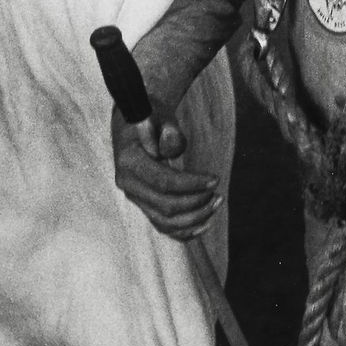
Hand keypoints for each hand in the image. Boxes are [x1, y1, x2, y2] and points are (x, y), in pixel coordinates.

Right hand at [111, 104, 220, 240]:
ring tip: (216, 203)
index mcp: (128, 161)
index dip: (192, 184)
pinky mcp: (143, 204)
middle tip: (218, 193)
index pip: (163, 182)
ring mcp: (134, 197)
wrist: (137, 123)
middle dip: (196, 202)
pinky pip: (163, 226)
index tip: (215, 179)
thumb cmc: (152, 117)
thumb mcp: (160, 114)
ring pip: (165, 221)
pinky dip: (184, 230)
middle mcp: (127, 184)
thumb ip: (168, 129)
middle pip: (166, 206)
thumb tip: (171, 148)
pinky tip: (205, 224)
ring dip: (194, 217)